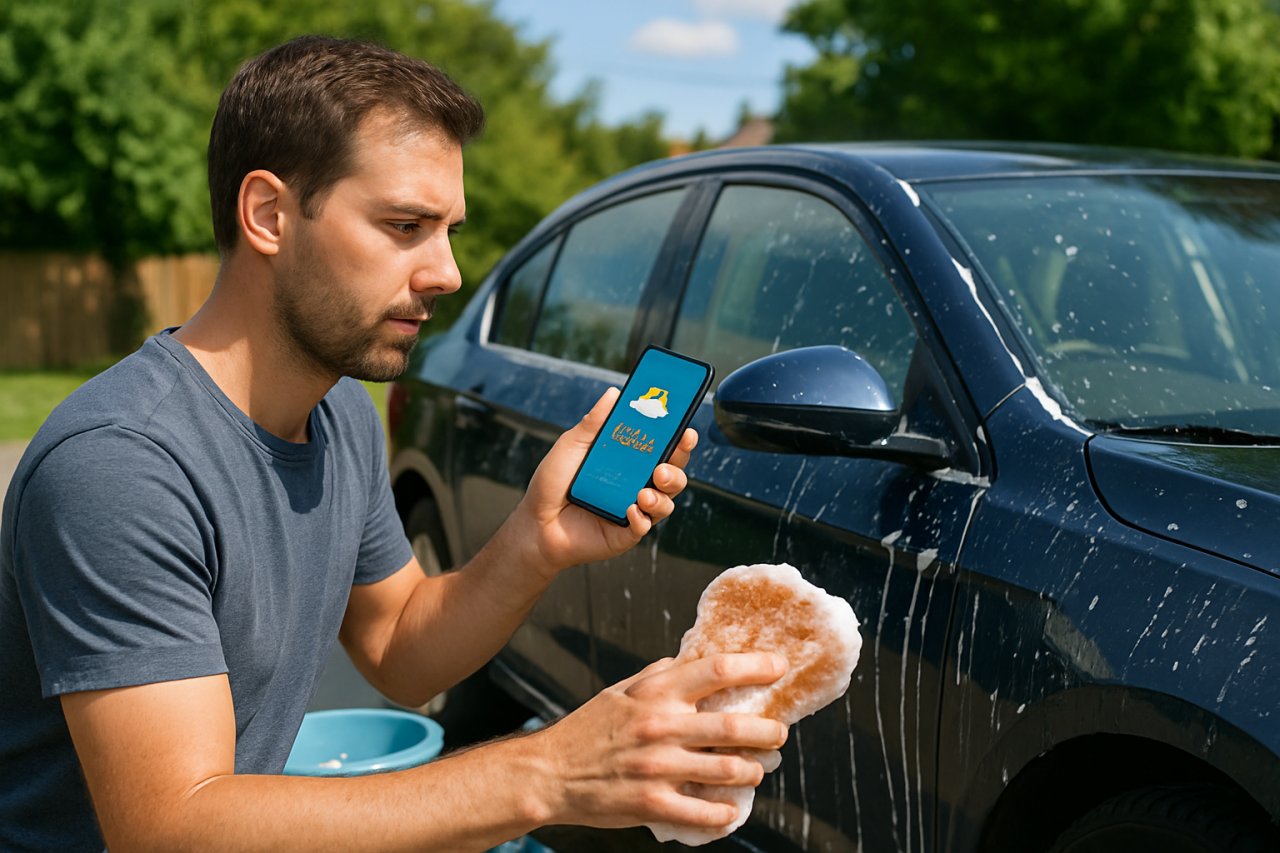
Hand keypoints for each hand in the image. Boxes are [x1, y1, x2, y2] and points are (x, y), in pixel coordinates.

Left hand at [513, 387, 697, 576]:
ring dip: (661, 497)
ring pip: (666, 502)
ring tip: (644, 494)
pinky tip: (630, 511)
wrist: (535, 523)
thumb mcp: (571, 446)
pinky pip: (644, 527)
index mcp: (630, 460)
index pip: (663, 447)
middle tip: (662, 467)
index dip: (679, 439)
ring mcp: (634, 510)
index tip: (686, 430)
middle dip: (676, 468)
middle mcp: (637, 483)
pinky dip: (641, 519)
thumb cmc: (553, 483)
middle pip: (673, 474)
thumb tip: (614, 393)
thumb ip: (593, 423)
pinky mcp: (625, 533)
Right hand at [535, 652, 788, 829]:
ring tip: (756, 770)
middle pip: (732, 725)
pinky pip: (703, 811)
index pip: (716, 669)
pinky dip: (725, 812)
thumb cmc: (587, 730)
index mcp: (655, 692)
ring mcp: (657, 767)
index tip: (779, 667)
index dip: (755, 666)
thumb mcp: (620, 690)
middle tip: (778, 734)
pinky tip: (731, 809)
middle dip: (767, 731)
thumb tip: (690, 660)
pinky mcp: (651, 803)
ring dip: (751, 771)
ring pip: (726, 769)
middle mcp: (660, 726)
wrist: (548, 773)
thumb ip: (658, 675)